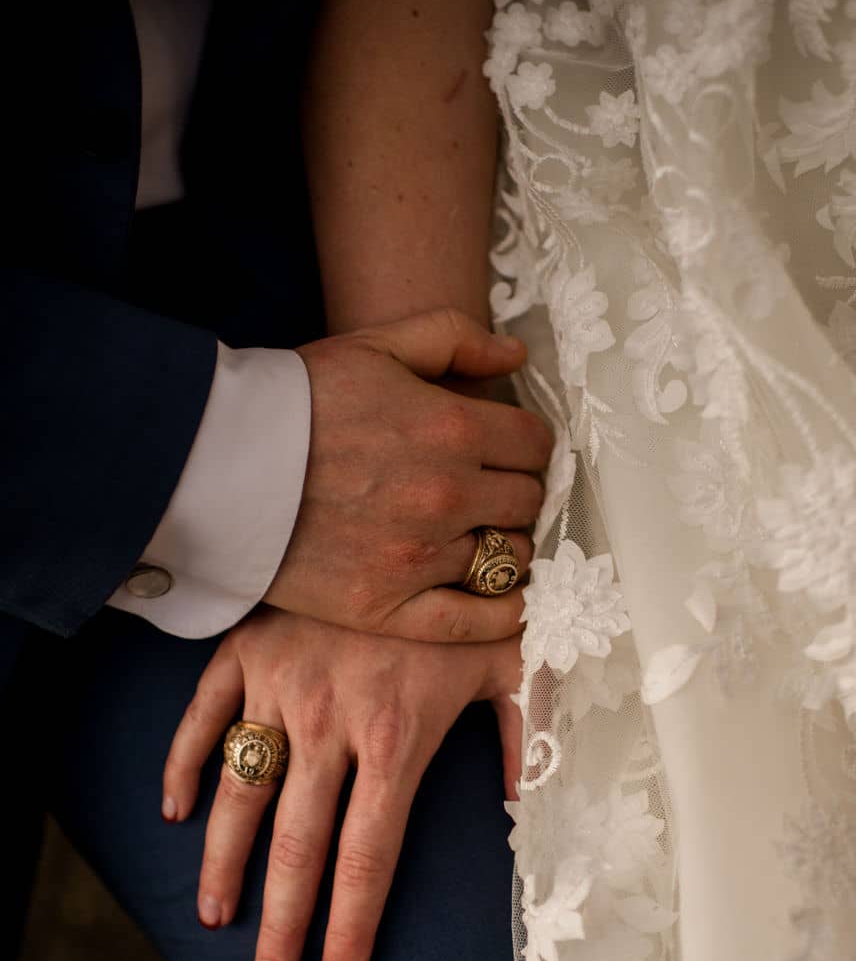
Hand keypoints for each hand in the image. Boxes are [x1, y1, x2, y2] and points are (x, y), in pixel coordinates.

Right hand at [162, 608, 523, 960]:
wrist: (405, 502)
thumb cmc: (472, 586)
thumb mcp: (517, 658)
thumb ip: (529, 736)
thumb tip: (525, 809)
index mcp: (395, 734)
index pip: (367, 853)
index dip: (351, 923)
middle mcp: (329, 719)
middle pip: (295, 843)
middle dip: (281, 921)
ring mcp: (278, 684)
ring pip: (239, 793)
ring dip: (224, 863)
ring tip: (216, 919)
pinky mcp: (244, 648)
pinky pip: (202, 718)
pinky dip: (186, 766)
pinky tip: (179, 814)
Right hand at [267, 308, 551, 640]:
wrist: (216, 467)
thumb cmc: (295, 401)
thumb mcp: (375, 346)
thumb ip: (455, 339)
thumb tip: (517, 353)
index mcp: (452, 429)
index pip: (535, 445)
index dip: (524, 444)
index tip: (504, 449)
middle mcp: (446, 497)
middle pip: (527, 501)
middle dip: (513, 490)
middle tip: (486, 490)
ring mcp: (420, 558)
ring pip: (511, 558)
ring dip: (503, 544)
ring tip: (475, 534)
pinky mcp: (389, 608)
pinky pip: (478, 621)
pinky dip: (503, 611)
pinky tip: (502, 596)